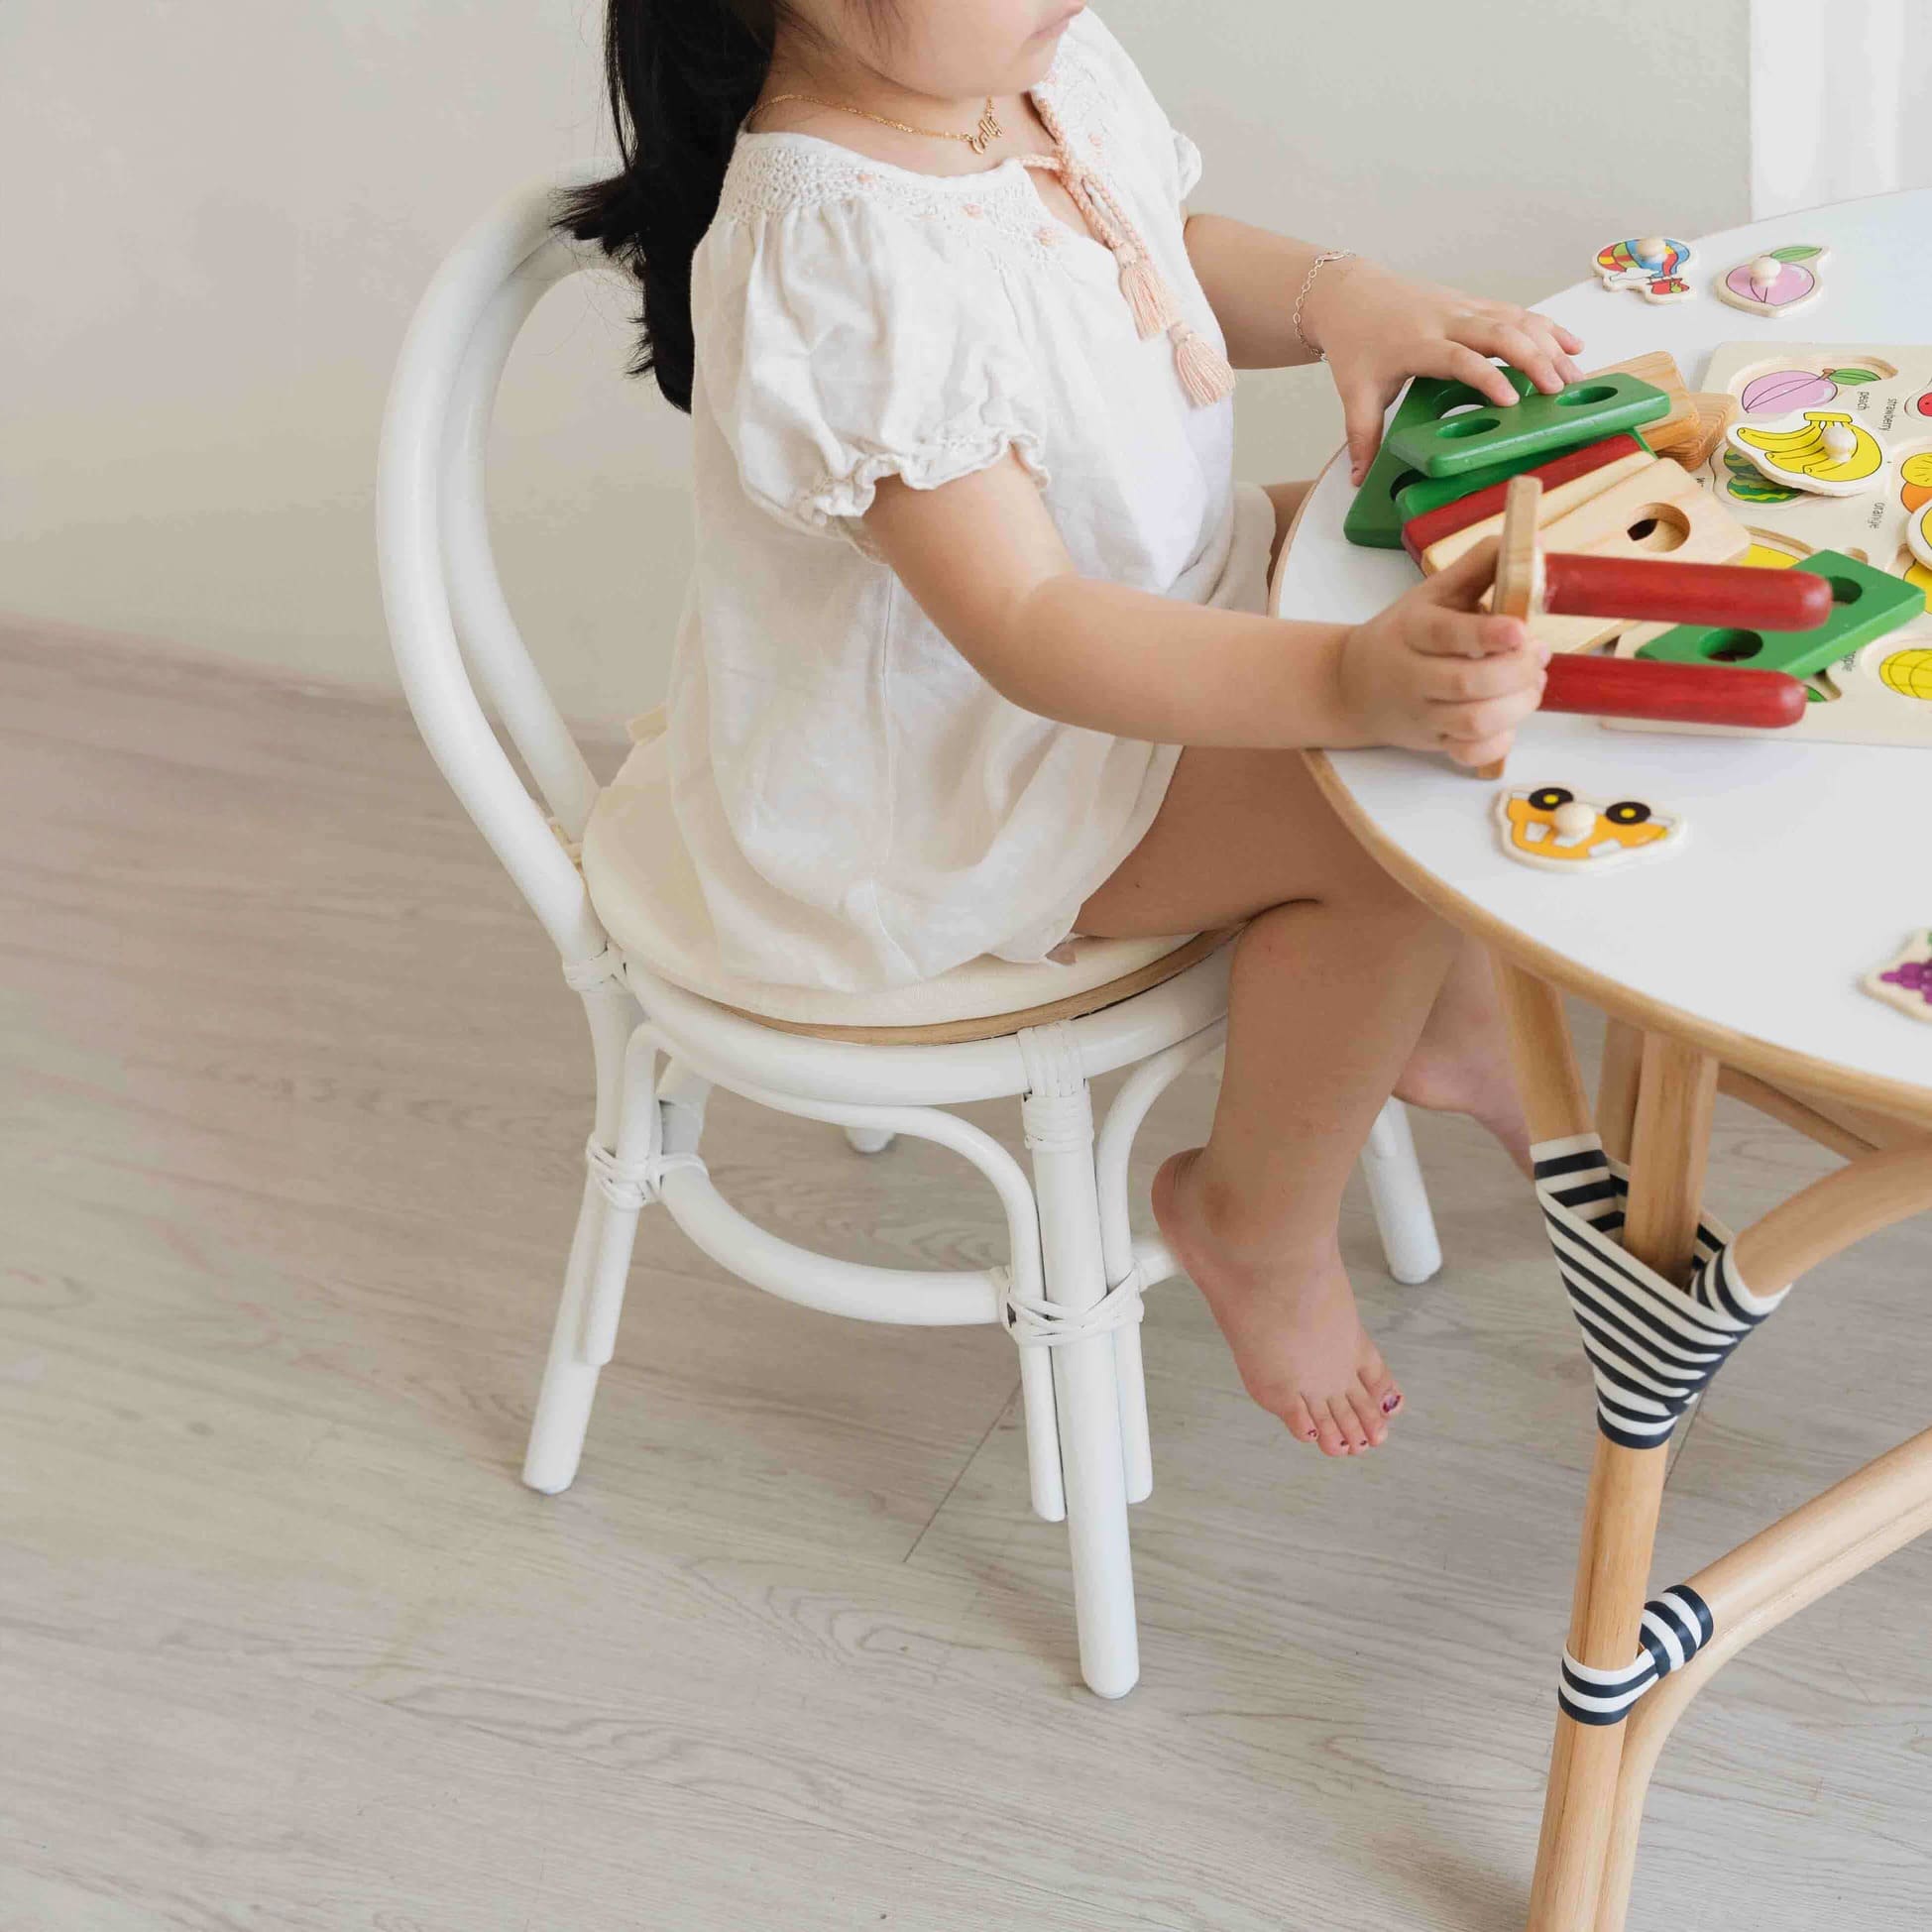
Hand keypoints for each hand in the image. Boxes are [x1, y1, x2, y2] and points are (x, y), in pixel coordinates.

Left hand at [1302, 259, 1586, 484]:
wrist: (1351, 294)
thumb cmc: (1356, 344)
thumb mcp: (1355, 392)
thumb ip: (1363, 435)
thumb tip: (1358, 479)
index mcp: (1418, 345)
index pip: (1459, 359)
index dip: (1487, 377)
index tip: (1511, 401)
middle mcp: (1447, 321)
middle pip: (1500, 333)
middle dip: (1534, 360)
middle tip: (1559, 391)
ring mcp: (1465, 308)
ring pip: (1516, 320)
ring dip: (1550, 345)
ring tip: (1576, 376)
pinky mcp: (1475, 304)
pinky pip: (1518, 313)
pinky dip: (1547, 328)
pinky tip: (1573, 345)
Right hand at [1338, 539, 1549, 767]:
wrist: (1351, 685)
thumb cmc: (1404, 634)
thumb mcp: (1432, 592)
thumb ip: (1478, 566)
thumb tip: (1532, 542)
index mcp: (1412, 630)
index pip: (1447, 633)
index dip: (1487, 634)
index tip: (1521, 630)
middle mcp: (1412, 675)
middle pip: (1469, 683)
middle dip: (1518, 670)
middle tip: (1538, 654)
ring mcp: (1421, 715)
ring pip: (1475, 722)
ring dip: (1518, 705)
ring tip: (1531, 684)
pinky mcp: (1431, 744)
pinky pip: (1469, 755)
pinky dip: (1498, 743)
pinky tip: (1508, 719)